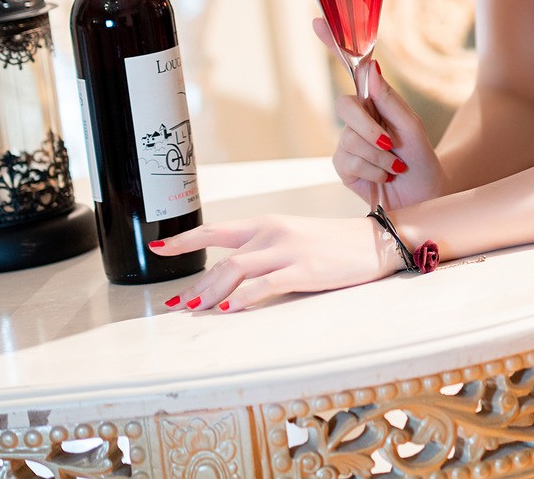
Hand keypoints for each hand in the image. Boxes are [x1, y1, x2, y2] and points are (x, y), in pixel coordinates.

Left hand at [149, 213, 399, 311]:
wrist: (375, 241)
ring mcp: (288, 250)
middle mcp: (273, 233)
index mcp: (268, 223)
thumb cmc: (334, 244)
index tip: (159, 248)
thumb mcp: (294, 238)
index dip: (185, 240)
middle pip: (222, 258)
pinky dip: (244, 298)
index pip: (216, 230)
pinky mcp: (305, 270)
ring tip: (196, 309)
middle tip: (177, 304)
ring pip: (237, 270)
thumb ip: (264, 250)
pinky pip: (266, 284)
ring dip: (211, 292)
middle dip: (196, 284)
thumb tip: (230, 275)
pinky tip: (231, 309)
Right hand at [315, 21, 446, 208]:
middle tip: (391, 143)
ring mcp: (347, 142)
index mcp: (376, 102)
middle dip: (369, 126)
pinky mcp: (342, 166)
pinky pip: (348, 160)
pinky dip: (373, 170)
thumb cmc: (422, 159)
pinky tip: (384, 176)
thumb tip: (371, 68)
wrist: (425, 196)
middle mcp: (358, 119)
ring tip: (394, 165)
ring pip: (349, 139)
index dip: (334, 45)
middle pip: (344, 106)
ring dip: (379, 156)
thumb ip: (390, 101)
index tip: (317, 21)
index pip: (351, 70)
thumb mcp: (413, 127)